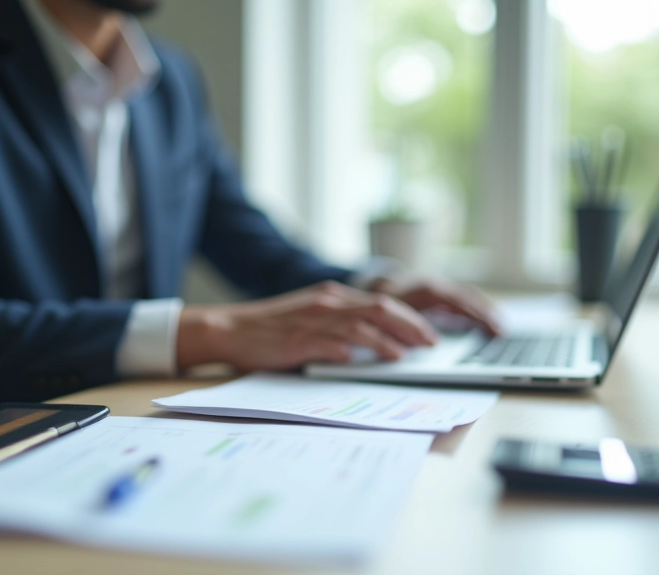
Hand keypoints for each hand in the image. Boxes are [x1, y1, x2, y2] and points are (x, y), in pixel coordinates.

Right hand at [176, 281, 438, 370]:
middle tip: (430, 343)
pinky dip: (352, 352)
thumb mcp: (309, 318)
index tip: (428, 333)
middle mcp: (326, 303)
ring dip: (388, 341)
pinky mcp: (297, 341)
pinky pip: (331, 344)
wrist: (228, 329)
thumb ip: (337, 326)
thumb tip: (370, 346)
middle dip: (410, 326)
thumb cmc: (269, 329)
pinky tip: (366, 362)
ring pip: (361, 326)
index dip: (409, 317)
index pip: (382, 302)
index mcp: (331, 296)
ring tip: (407, 355)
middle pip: (380, 309)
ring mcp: (312, 321)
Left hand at [368, 278, 501, 335]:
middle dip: (486, 313)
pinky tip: (484, 321)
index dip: (477, 315)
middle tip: (502, 330)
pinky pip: (461, 299)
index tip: (492, 328)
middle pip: (468, 298)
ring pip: (467, 296)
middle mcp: (436, 285)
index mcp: (427, 290)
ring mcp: (438, 287)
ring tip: (500, 327)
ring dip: (484, 310)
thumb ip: (407, 327)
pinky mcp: (438, 293)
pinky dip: (474, 309)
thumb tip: (430, 342)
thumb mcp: (389, 315)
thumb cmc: (381, 304)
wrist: (372, 286)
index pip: (459, 302)